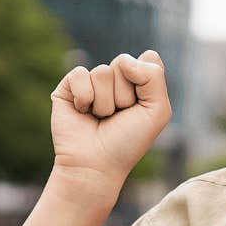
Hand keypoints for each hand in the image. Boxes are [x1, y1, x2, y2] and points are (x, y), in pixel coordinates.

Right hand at [50, 50, 172, 196]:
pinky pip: (80, 74)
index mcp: (139, 82)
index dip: (146, 84)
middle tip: (118, 117)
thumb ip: (153, 76)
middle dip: (124, 96)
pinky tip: (83, 112)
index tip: (141, 109)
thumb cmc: (128, 141)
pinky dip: (84, 97)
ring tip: (101, 118)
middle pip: (123, 64)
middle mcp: (116, 79)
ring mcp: (92, 82)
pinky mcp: (68, 87)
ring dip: (104, 102)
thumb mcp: (157, 111)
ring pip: (102, 72)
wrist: (96, 165)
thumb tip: (124, 60)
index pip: (148, 60)